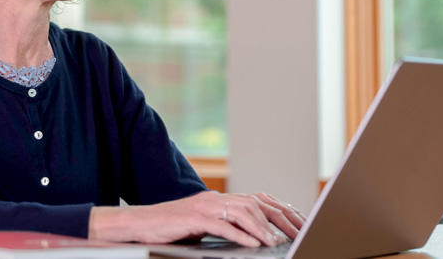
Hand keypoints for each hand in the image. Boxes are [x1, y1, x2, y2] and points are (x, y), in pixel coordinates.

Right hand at [89, 191, 303, 246]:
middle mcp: (217, 198)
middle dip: (280, 219)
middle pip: (257, 204)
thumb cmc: (174, 227)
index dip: (282, 211)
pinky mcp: (194, 218)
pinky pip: (222, 225)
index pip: (260, 200)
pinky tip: (252, 244)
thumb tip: (256, 236)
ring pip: (243, 212)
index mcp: (222, 199)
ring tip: (276, 242)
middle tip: (296, 234)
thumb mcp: (207, 224)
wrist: (142, 222)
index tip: (299, 224)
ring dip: (262, 228)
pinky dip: (240, 235)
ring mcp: (206, 206)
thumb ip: (229, 224)